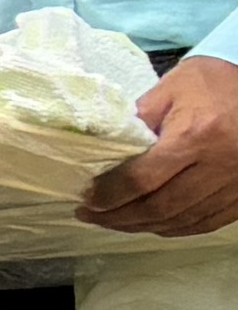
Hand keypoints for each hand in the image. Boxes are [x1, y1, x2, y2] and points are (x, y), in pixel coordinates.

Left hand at [83, 53, 237, 238]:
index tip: (86, 199)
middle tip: (91, 216)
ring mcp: (236, 182)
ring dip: (144, 226)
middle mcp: (219, 164)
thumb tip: (104, 150)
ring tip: (115, 221)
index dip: (110, 194)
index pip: (142, 179)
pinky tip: (153, 224)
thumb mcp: (168, 90)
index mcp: (195, 136)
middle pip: (160, 206)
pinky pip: (206, 222)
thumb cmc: (211, 81)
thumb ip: (136, 120)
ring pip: (183, 220)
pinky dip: (175, 227)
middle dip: (119, 217)